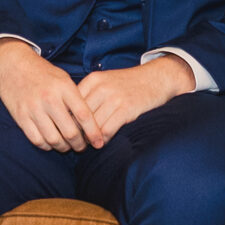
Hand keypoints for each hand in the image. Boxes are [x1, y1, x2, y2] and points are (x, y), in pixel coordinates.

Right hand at [0, 39, 97, 151]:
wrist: (14, 64)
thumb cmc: (43, 73)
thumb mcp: (63, 79)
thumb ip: (76, 98)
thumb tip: (89, 123)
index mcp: (64, 87)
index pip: (84, 115)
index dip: (93, 132)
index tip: (98, 143)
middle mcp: (49, 98)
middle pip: (70, 132)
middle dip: (79, 145)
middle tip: (82, 147)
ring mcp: (34, 108)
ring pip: (53, 139)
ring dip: (63, 148)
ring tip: (67, 146)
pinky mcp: (20, 116)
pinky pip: (37, 139)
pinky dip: (46, 146)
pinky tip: (51, 143)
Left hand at [77, 58, 192, 145]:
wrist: (156, 78)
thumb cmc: (128, 83)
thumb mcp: (106, 81)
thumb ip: (89, 94)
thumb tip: (71, 116)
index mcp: (93, 80)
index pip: (72, 104)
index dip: (68, 120)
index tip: (67, 131)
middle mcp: (101, 87)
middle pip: (80, 116)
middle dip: (77, 132)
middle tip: (75, 143)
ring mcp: (114, 98)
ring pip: (93, 125)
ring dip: (89, 138)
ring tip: (88, 145)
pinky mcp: (126, 109)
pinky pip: (107, 129)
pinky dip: (103, 139)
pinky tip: (103, 142)